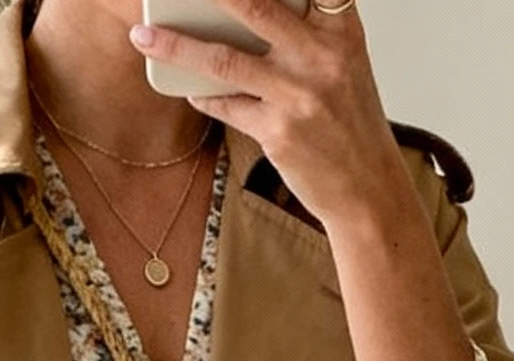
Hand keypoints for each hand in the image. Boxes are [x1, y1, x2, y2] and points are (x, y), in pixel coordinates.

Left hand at [129, 0, 403, 236]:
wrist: (368, 190)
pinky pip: (226, 105)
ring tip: (145, 36)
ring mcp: (298, 95)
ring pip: (224, 59)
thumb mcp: (344, 64)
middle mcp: (321, 56)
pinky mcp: (278, 132)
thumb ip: (308, 32)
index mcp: (341, 29)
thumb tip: (248, 11)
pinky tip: (190, 89)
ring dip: (177, 46)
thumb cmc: (352, 125)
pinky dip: (204, 95)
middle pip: (254, 6)